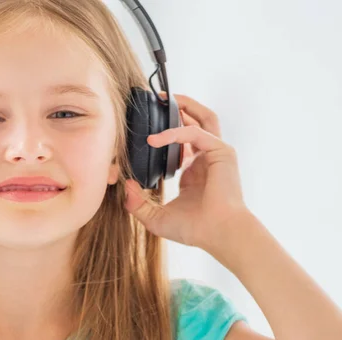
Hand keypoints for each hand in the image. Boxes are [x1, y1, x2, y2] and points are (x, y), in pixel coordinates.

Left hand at [124, 92, 249, 250]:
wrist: (218, 234)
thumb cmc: (195, 229)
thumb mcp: (156, 217)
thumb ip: (138, 203)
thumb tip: (124, 187)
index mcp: (195, 170)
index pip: (182, 141)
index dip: (165, 133)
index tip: (145, 131)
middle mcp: (207, 158)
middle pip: (197, 121)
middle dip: (179, 108)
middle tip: (157, 101)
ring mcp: (215, 153)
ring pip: (202, 118)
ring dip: (184, 106)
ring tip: (162, 100)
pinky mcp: (221, 152)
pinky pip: (195, 133)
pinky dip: (175, 132)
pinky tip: (155, 139)